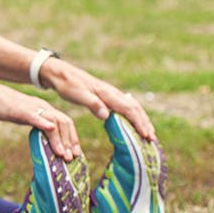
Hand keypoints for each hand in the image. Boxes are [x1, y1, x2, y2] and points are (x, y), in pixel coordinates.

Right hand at [0, 86, 80, 159]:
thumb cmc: (2, 107)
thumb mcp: (23, 117)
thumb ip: (34, 125)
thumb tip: (44, 140)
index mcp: (43, 108)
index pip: (65, 122)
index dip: (73, 138)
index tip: (76, 153)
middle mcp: (41, 107)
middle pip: (63, 122)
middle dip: (70, 141)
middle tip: (71, 158)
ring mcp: (31, 107)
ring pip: (52, 121)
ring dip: (59, 139)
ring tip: (62, 153)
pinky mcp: (19, 110)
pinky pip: (33, 116)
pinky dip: (43, 123)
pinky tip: (49, 130)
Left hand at [42, 58, 156, 141]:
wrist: (61, 73)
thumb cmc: (68, 84)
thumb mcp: (77, 95)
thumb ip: (92, 104)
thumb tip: (107, 115)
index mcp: (107, 93)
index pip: (129, 109)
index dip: (139, 122)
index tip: (146, 135)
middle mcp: (113, 93)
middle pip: (135, 108)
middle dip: (145, 123)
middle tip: (152, 139)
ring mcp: (111, 94)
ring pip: (132, 107)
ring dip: (141, 120)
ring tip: (148, 133)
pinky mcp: (108, 97)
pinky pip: (125, 107)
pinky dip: (134, 116)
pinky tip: (134, 124)